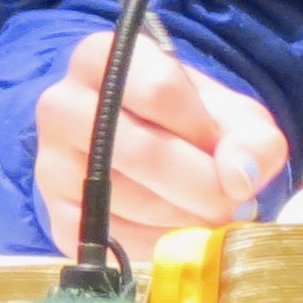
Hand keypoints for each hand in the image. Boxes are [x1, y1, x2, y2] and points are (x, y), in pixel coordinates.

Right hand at [31, 27, 289, 263]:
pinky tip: (180, 233)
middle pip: (143, 152)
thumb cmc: (190, 124)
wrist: (148, 158)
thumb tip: (239, 179)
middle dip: (203, 186)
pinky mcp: (56, 216)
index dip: (204, 128)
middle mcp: (62, 105)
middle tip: (233, 203)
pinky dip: (160, 244)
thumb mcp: (232, 115)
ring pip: (129, 200)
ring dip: (185, 219)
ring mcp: (51, 163)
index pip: (160, 89)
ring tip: (209, 215)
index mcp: (103, 57)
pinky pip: (114, 238)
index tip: (223, 149)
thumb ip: (252, 137)